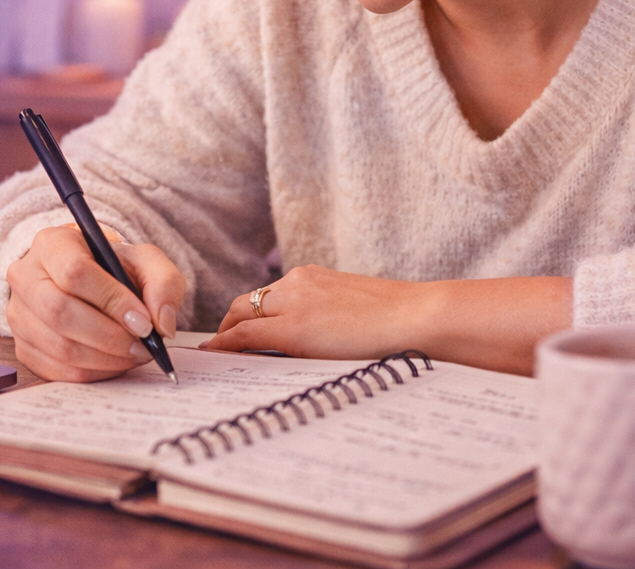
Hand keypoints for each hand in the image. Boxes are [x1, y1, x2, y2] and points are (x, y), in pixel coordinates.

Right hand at [5, 224, 185, 382]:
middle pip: (59, 312)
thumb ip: (163, 284)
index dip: (111, 300)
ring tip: (135, 354)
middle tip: (143, 346)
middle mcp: (25, 276)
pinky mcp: (22, 347)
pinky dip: (94, 373)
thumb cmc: (115, 269)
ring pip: (59, 347)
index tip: (143, 322)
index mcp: (52, 244)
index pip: (74, 272)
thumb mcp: (146, 262)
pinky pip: (57, 371)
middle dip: (109, 336)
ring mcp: (18, 315)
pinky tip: (115, 362)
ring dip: (105, 359)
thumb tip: (160, 324)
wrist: (90, 283)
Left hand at [204, 265, 570, 375]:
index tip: (236, 330)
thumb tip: (319, 338)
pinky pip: (247, 335)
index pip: (267, 296)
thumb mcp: (354, 309)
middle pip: (247, 302)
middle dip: (230, 324)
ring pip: (242, 315)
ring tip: (217, 355)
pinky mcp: (294, 328)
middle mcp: (297, 283)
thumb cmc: (398, 321)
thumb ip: (329, 315)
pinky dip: (227, 345)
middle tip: (221, 346)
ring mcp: (294, 302)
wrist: (418, 317)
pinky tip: (217, 356)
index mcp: (312, 278)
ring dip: (226, 335)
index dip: (247, 315)